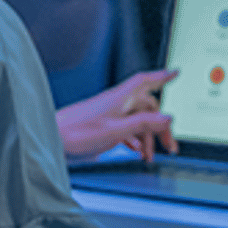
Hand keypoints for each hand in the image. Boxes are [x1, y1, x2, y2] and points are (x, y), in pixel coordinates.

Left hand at [57, 69, 178, 161]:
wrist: (52, 139)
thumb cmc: (76, 133)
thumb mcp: (115, 130)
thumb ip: (142, 123)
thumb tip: (167, 118)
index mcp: (118, 99)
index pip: (144, 81)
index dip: (161, 76)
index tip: (175, 72)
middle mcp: (115, 103)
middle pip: (146, 107)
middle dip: (161, 125)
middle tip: (170, 145)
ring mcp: (108, 114)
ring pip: (136, 120)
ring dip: (147, 137)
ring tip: (150, 155)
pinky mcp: (102, 124)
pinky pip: (125, 128)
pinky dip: (134, 139)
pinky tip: (136, 150)